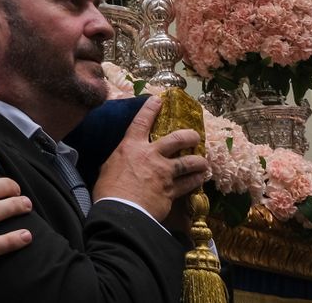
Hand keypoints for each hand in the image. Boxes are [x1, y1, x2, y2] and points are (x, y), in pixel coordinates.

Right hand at [94, 95, 208, 221]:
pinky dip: (195, 181)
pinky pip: (188, 184)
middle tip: (195, 137)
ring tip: (203, 163)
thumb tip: (121, 161)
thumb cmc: (108, 190)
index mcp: (131, 147)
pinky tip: (200, 179)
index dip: (150, 109)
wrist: (121, 212)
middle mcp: (151, 155)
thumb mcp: (108, 168)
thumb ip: (120, 160)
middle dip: (188, 136)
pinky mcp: (171, 190)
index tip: (158, 100)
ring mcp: (164, 173)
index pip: (141, 122)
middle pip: (176, 139)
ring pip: (188, 162)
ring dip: (199, 162)